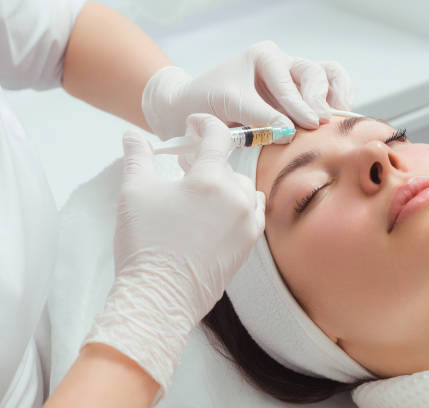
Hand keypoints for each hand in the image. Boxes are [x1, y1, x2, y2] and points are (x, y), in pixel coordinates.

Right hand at [84, 114, 264, 396]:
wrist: (160, 297)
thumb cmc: (145, 244)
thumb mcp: (134, 193)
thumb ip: (138, 158)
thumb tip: (133, 135)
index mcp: (209, 180)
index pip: (216, 137)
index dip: (205, 123)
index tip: (193, 123)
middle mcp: (236, 198)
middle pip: (227, 165)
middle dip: (207, 160)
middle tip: (185, 165)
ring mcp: (247, 222)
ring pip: (243, 189)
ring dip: (225, 183)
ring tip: (202, 191)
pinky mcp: (249, 245)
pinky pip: (253, 213)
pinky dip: (240, 205)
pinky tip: (222, 212)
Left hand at [141, 40, 352, 140]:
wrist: (194, 109)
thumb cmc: (208, 100)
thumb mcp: (230, 104)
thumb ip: (260, 117)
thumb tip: (291, 133)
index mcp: (266, 56)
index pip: (288, 80)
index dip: (299, 104)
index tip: (308, 124)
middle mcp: (285, 64)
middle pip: (316, 73)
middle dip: (319, 98)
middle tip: (319, 122)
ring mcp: (296, 81)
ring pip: (331, 76)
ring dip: (337, 96)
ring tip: (338, 118)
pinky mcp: (303, 98)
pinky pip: (332, 91)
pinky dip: (338, 102)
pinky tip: (338, 120)